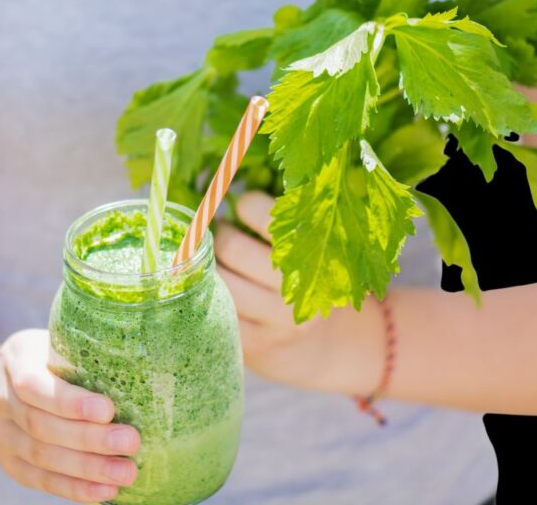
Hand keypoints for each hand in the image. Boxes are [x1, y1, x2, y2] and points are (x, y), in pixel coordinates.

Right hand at [0, 329, 139, 501]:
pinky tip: (103, 492)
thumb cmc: (57, 356)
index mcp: (16, 358)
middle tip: (130, 443)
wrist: (14, 381)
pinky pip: (40, 480)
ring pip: (42, 457)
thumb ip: (92, 354)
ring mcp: (0, 432)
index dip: (70, 402)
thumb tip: (152, 367)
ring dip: (87, 469)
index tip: (108, 410)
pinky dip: (73, 488)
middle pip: (41, 425)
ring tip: (125, 473)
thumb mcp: (65, 342)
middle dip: (89, 439)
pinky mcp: (9, 461)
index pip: (34, 384)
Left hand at [215, 191, 339, 388]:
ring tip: (218, 261)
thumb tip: (230, 188)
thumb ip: (286, 223)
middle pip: (232, 247)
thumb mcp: (317, 250)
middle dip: (222, 235)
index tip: (243, 204)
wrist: (326, 348)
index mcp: (320, 253)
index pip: (268, 216)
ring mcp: (277, 320)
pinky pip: (216, 311)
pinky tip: (218, 291)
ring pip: (220, 280)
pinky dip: (210, 297)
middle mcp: (300, 288)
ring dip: (210, 266)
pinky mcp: (257, 345)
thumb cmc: (313, 283)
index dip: (247, 204)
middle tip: (224, 232)